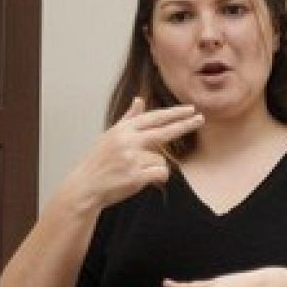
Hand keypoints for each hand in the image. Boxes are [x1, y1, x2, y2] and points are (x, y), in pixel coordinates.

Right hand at [66, 98, 201, 212]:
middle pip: (164, 131)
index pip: (154, 118)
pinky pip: (161, 173)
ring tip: (136, 172)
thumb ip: (128, 118)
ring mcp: (132, 159)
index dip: (174, 113)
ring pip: (162, 159)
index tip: (190, 109)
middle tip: (200, 118)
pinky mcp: (136, 176)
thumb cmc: (99, 161)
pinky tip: (144, 180)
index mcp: (123, 130)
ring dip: (155, 166)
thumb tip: (139, 99)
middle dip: (184, 124)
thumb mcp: (111, 136)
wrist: (86, 186)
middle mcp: (128, 141)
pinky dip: (158, 177)